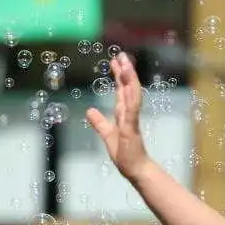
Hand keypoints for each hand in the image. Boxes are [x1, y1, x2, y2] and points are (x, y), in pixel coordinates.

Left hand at [85, 53, 150, 180]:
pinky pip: (132, 108)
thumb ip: (99, 122)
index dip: (118, 76)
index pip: (121, 90)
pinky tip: (129, 85)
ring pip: (132, 93)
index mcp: (123, 114)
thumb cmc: (125, 155)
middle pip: (127, 87)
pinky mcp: (132, 127)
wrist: (135, 169)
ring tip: (125, 63)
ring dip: (129, 78)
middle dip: (124, 71)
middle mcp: (129, 113)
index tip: (115, 61)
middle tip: (121, 54)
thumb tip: (89, 110)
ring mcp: (132, 118)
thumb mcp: (107, 135)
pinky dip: (131, 96)